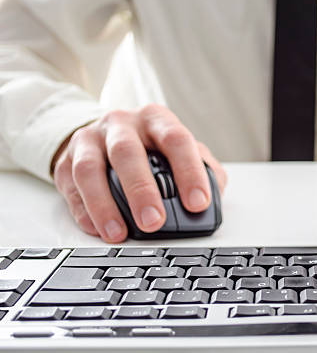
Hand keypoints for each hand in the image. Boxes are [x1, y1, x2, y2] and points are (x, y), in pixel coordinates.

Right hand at [52, 104, 226, 242]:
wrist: (104, 136)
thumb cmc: (151, 148)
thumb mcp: (179, 150)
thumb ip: (203, 169)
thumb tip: (213, 199)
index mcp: (156, 119)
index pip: (176, 140)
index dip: (189, 171)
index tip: (198, 203)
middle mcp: (121, 125)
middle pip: (128, 153)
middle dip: (141, 190)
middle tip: (154, 221)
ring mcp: (90, 140)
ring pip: (91, 169)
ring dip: (105, 205)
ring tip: (119, 233)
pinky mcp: (66, 160)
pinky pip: (71, 186)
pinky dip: (84, 212)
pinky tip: (99, 229)